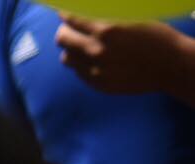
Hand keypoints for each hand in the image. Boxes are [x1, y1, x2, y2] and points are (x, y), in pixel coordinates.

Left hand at [56, 16, 194, 95]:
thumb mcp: (131, 18)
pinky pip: (78, 72)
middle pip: (62, 39)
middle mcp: (96, 51)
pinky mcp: (97, 84)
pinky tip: (94, 59)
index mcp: (106, 30)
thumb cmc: (155, 37)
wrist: (170, 66)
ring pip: (66, 58)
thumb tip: (86, 11)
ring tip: (82, 46)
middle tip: (71, 29)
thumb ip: (105, 17)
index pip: (72, 19)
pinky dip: (82, 64)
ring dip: (71, 50)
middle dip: (66, 30)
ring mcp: (95, 70)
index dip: (66, 14)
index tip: (64, 13)